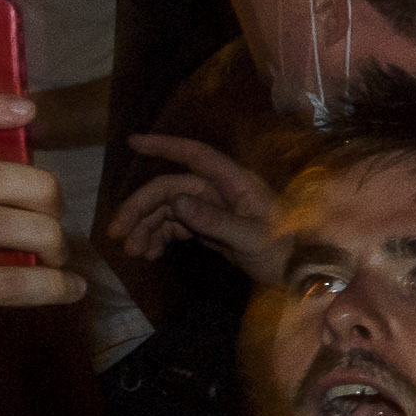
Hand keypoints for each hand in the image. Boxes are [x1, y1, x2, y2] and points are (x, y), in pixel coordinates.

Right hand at [102, 130, 275, 275]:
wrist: (299, 274)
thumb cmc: (283, 252)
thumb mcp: (251, 239)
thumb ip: (214, 221)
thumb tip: (176, 201)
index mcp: (234, 183)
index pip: (195, 155)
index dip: (165, 145)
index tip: (133, 142)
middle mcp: (220, 190)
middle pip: (169, 189)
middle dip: (140, 208)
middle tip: (117, 234)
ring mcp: (213, 208)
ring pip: (168, 210)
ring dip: (145, 227)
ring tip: (133, 252)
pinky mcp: (208, 227)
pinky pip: (175, 226)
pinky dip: (158, 237)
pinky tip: (149, 254)